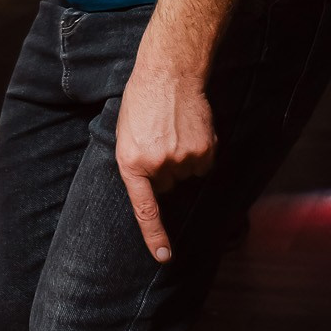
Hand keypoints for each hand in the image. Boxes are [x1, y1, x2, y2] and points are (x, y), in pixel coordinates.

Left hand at [114, 49, 217, 262]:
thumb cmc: (141, 102)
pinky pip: (204, 164)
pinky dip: (200, 152)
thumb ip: (136, 164)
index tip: (163, 256)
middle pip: (166, 185)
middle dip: (163, 170)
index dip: (154, 235)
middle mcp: (157, 165)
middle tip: (159, 141)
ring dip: (182, 159)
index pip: (144, 209)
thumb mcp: (125, 134)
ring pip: (186, 174)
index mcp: (131, 163)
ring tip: (174, 131)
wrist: (168, 74)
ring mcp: (182, 159)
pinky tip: (190, 131)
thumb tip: (155, 188)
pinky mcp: (204, 150)